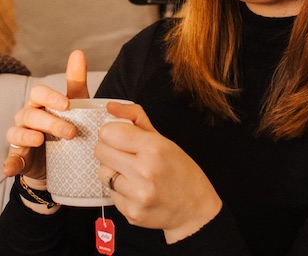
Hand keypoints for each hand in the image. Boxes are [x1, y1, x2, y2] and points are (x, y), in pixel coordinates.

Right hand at [3, 50, 89, 180]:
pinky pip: (10, 159)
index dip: (51, 97)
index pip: (38, 93)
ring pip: (17, 133)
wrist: (62, 157)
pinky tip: (11, 169)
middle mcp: (27, 117)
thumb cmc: (68, 122)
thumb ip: (75, 80)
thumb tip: (78, 52)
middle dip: (51, 122)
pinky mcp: (19, 157)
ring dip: (29, 137)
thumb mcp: (76, 102)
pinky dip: (10, 163)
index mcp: (41, 103)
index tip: (67, 104)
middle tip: (72, 132)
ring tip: (41, 141)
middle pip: (31, 114)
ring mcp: (20, 137)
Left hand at [96, 102, 221, 243]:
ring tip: (133, 172)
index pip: (109, 132)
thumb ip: (136, 118)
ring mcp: (136, 195)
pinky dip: (119, 188)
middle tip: (127, 153)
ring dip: (113, 169)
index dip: (113, 131)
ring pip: (102, 172)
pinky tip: (136, 188)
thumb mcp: (164, 139)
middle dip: (111, 148)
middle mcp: (145, 171)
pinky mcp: (130, 213)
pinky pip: (109, 192)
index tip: (122, 135)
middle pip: (100, 151)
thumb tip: (110, 106)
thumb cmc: (181, 171)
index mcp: (155, 148)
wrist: (194, 208)